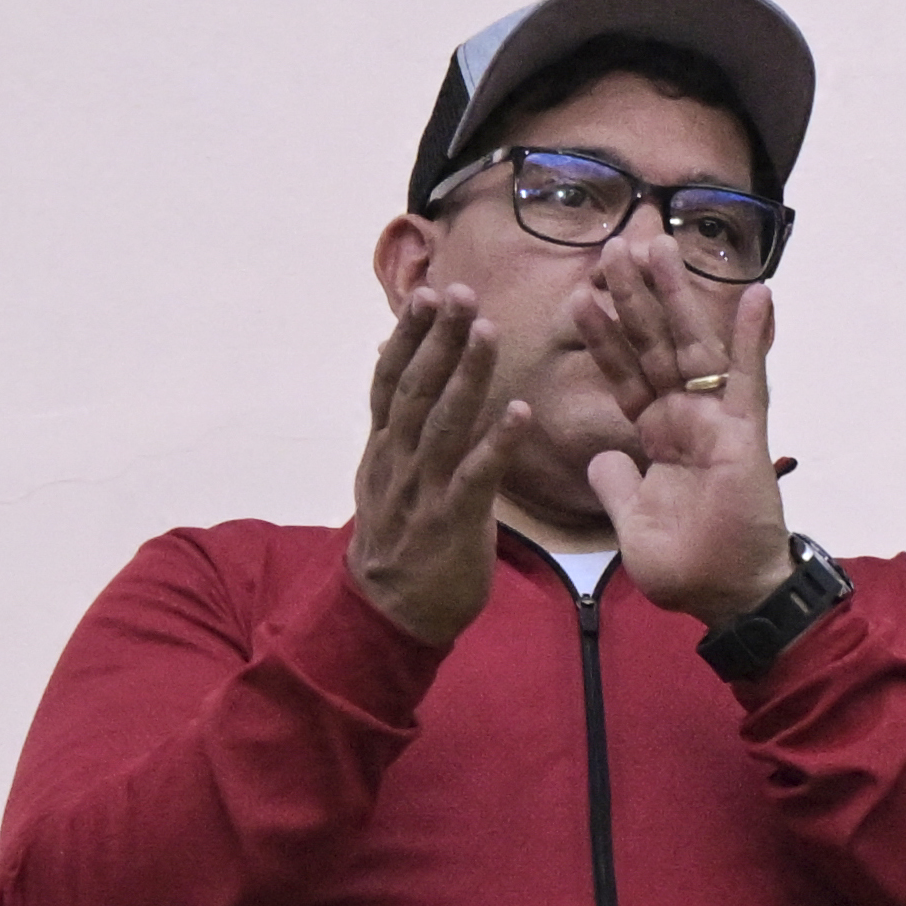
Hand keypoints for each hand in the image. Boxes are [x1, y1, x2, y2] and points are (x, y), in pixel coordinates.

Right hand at [344, 284, 523, 649]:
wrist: (387, 613)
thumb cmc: (401, 543)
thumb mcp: (389, 480)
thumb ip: (399, 435)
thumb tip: (401, 385)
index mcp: (384, 449)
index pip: (391, 380)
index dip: (408, 337)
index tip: (425, 295)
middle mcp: (398, 460)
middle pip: (415, 387)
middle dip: (437, 337)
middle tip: (460, 292)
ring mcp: (422, 489)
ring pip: (443, 421)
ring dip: (466, 374)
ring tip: (487, 330)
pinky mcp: (451, 520)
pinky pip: (477, 475)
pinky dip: (497, 442)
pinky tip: (520, 412)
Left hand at [583, 251, 796, 619]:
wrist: (730, 597)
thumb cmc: (688, 570)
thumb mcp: (632, 525)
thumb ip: (617, 487)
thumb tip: (602, 461)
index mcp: (656, 439)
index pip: (625, 374)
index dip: (604, 335)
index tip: (583, 293)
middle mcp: (686, 421)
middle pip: (655, 346)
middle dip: (634, 297)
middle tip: (615, 246)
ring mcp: (718, 424)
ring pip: (692, 349)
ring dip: (675, 299)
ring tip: (655, 248)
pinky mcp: (747, 435)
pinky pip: (750, 378)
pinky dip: (753, 337)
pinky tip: (756, 293)